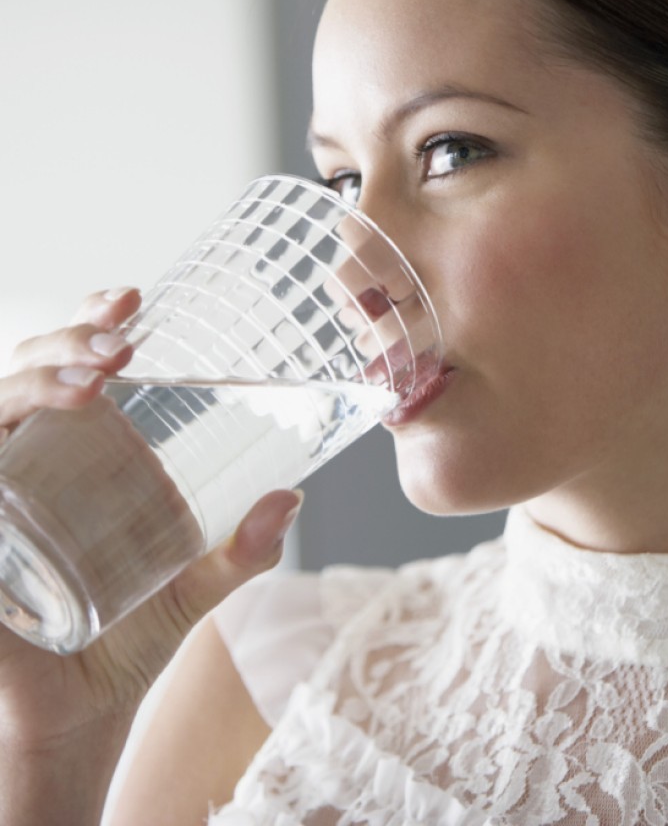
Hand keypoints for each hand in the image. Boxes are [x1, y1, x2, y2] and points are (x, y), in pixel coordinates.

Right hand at [0, 289, 300, 811]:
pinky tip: (23, 426)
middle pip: (31, 374)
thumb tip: (293, 497)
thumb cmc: (131, 641)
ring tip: (100, 374)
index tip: (132, 297)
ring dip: (36, 377)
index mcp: (85, 459)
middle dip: (67, 341)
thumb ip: (243, 551)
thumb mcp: (196, 586)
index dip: (89, 323)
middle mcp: (34, 464)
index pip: (73, 370)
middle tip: (121, 340)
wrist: (79, 717)